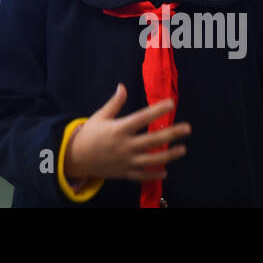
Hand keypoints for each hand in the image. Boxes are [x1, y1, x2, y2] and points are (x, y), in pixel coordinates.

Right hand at [65, 84, 189, 183]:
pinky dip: (154, 175)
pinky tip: (165, 172)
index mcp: (118, 129)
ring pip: (152, 159)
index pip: (142, 118)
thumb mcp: (100, 116)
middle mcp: (124, 145)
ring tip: (182, 149)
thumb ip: (114, 103)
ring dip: (169, 155)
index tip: (171, 104)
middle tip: (187, 128)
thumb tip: (122, 86)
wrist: (75, 157)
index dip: (157, 110)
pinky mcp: (124, 172)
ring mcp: (126, 161)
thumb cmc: (89, 134)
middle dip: (171, 134)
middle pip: (152, 140)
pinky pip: (142, 175)